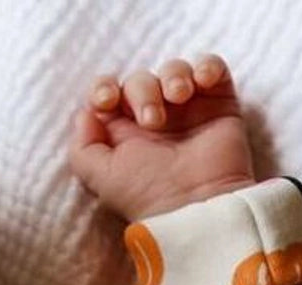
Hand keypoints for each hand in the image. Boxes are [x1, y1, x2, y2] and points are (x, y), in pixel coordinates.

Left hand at [69, 54, 256, 221]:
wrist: (196, 201)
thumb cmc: (146, 194)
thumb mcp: (100, 178)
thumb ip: (82, 148)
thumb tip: (85, 114)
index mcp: (123, 134)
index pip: (107, 94)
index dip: (103, 88)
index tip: (107, 99)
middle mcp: (153, 119)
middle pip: (139, 79)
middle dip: (142, 91)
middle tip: (153, 122)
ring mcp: (187, 110)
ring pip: (174, 69)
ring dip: (174, 76)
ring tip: (180, 98)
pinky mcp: (219, 103)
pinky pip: (211, 67)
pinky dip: (206, 66)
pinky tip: (203, 82)